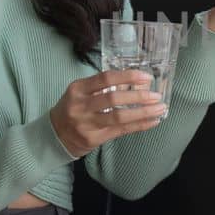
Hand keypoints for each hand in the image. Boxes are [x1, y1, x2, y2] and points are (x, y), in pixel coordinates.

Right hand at [49, 69, 166, 158]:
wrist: (55, 135)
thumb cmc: (73, 108)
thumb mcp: (81, 93)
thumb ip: (103, 87)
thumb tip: (137, 81)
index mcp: (78, 89)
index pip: (105, 78)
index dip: (127, 76)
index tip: (146, 77)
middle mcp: (81, 106)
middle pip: (113, 99)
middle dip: (138, 96)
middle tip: (156, 95)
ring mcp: (86, 124)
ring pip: (119, 117)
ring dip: (143, 112)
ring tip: (160, 108)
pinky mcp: (93, 138)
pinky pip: (121, 131)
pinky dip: (139, 125)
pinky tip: (153, 121)